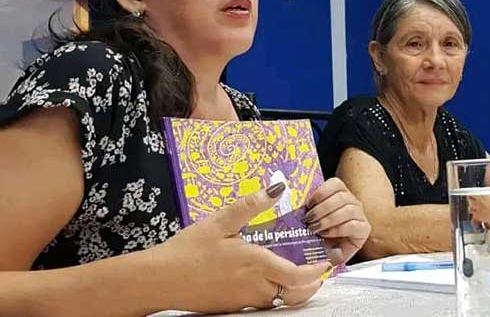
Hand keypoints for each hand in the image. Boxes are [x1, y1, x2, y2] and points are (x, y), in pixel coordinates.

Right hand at [151, 182, 330, 313]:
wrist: (158, 280)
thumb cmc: (187, 250)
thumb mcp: (219, 221)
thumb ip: (250, 206)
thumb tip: (277, 189)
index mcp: (255, 264)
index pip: (298, 276)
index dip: (317, 273)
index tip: (326, 263)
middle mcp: (254, 287)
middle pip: (294, 293)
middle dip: (311, 283)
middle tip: (318, 268)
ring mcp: (242, 300)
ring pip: (278, 299)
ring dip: (293, 289)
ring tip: (298, 271)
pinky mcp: (231, 306)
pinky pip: (261, 302)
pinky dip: (273, 293)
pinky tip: (265, 277)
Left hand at [304, 177, 371, 264]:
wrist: (328, 254)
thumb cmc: (321, 236)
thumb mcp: (312, 220)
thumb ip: (308, 210)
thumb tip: (296, 207)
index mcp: (341, 194)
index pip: (336, 184)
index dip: (321, 192)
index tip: (308, 204)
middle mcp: (353, 202)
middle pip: (341, 197)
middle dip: (321, 208)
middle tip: (308, 219)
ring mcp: (360, 215)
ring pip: (348, 210)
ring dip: (328, 220)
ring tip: (315, 228)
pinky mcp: (364, 230)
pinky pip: (352, 225)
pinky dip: (336, 229)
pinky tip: (326, 234)